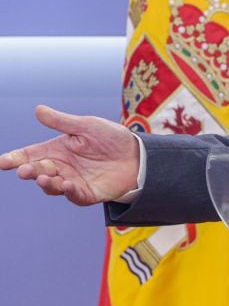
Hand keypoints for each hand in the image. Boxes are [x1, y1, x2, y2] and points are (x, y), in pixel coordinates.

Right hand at [0, 105, 139, 205]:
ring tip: (45, 178)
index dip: (15, 159)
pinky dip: (68, 191)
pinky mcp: (87, 193)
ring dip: (46, 182)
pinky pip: (74, 195)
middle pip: (38, 171)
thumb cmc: (111, 138)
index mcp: (57, 149)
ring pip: (51, 185)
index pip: (30, 155)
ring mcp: (72, 181)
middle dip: (29, 171)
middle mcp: (61, 167)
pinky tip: (66, 184)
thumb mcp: (87, 126)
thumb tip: (38, 109)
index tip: (2, 162)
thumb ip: (62, 122)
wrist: (138, 154)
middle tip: (25, 170)